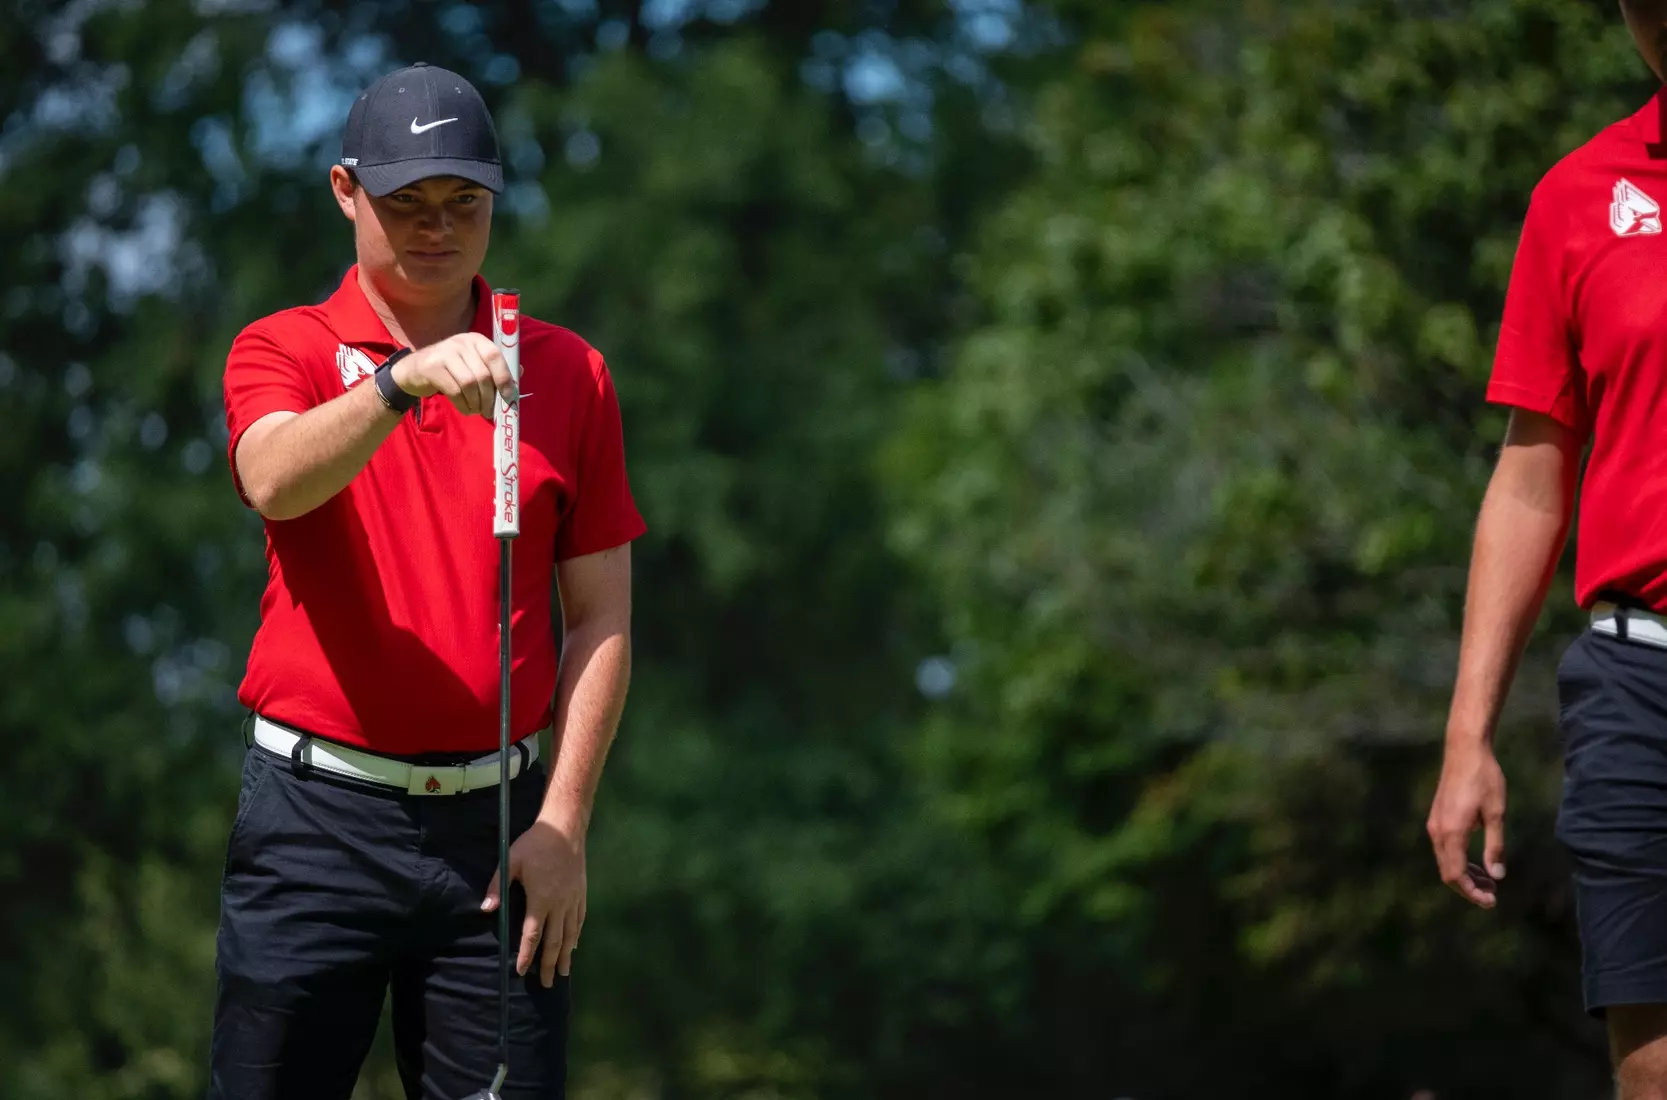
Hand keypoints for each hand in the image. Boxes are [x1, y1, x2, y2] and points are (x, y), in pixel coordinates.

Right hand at [390, 332, 517, 419]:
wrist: (413, 371)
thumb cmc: (451, 370)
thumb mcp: (473, 364)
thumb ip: (495, 368)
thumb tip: (520, 372)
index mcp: (476, 340)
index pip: (495, 356)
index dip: (504, 377)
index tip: (508, 396)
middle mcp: (461, 342)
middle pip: (482, 374)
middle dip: (489, 397)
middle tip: (489, 411)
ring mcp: (444, 352)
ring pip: (469, 383)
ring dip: (476, 402)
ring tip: (476, 410)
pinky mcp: (431, 366)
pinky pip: (454, 391)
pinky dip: (463, 405)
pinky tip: (465, 409)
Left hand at [481, 814, 585, 984]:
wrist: (566, 827)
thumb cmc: (535, 843)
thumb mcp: (510, 860)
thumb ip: (497, 886)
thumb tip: (486, 909)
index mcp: (541, 899)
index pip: (533, 935)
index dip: (527, 955)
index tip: (522, 972)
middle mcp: (559, 904)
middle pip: (555, 941)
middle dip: (550, 964)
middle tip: (548, 984)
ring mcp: (573, 899)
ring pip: (570, 934)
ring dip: (566, 956)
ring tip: (564, 973)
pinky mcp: (581, 892)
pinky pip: (580, 920)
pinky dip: (576, 935)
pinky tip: (574, 945)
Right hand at [1425, 739, 1507, 907]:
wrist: (1464, 749)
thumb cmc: (1484, 778)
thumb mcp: (1496, 813)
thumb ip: (1495, 845)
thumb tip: (1497, 876)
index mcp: (1452, 833)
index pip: (1456, 875)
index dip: (1472, 892)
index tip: (1491, 901)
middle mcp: (1438, 831)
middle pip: (1447, 872)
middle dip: (1469, 887)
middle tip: (1493, 894)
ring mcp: (1435, 824)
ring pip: (1445, 861)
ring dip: (1464, 874)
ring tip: (1488, 880)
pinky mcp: (1437, 817)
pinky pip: (1444, 848)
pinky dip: (1459, 860)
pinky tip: (1476, 859)